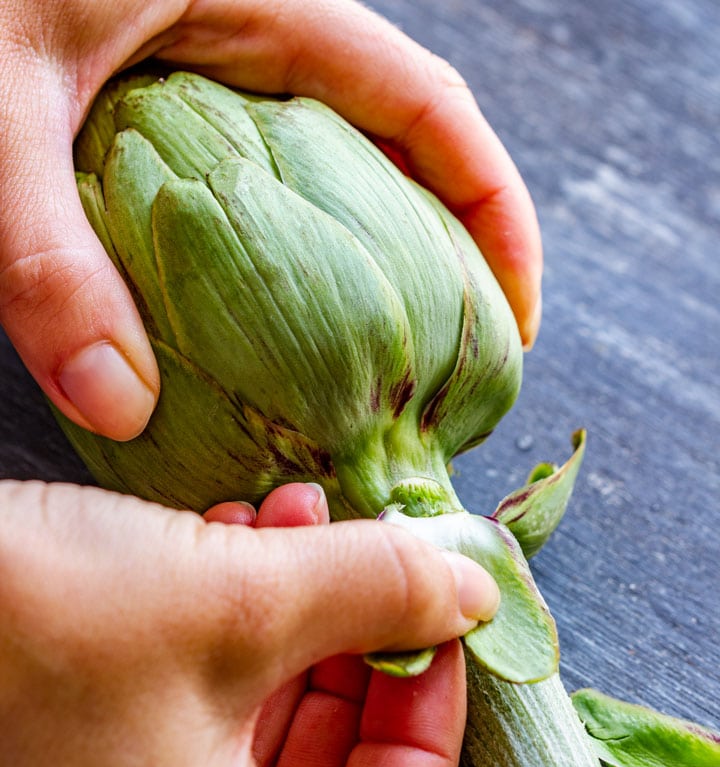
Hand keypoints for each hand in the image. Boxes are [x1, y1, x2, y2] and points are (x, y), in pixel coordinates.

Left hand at [0, 0, 541, 440]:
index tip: (517, 317)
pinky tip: (263, 335)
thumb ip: (48, 255)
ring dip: (366, 267)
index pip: (423, 103)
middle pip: (392, 150)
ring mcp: (201, 78)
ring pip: (322, 178)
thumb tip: (120, 407)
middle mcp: (244, 40)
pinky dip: (275, 266)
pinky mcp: (148, 114)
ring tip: (382, 370)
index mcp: (253, 2)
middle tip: (456, 370)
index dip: (494, 208)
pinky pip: (245, 197)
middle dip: (445, 254)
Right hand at [0, 480, 497, 766]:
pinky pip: (179, 738)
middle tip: (371, 568)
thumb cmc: (23, 630)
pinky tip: (230, 547)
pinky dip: (220, 647)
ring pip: (247, 755)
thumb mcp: (239, 600)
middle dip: (353, 658)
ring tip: (296, 527)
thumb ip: (378, 594)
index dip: (429, 733)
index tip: (436, 636)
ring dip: (287, 632)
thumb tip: (464, 591)